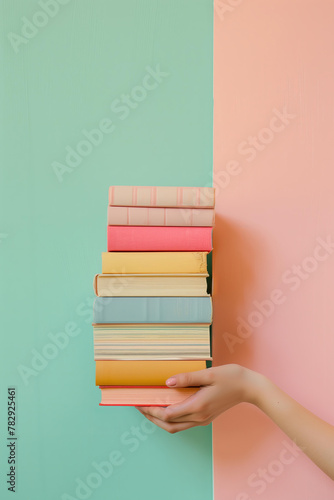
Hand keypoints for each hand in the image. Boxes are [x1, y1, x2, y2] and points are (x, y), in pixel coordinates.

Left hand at [135, 364, 258, 432]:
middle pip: (168, 425)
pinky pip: (183, 423)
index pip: (167, 414)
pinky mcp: (205, 418)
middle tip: (138, 406)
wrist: (250, 387)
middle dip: (151, 417)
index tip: (139, 401)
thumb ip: (186, 378)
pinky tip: (165, 408)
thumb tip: (167, 383)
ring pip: (175, 427)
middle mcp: (199, 417)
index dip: (151, 409)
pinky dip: (170, 419)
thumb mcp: (208, 374)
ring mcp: (203, 420)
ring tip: (148, 408)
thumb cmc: (231, 378)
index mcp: (198, 406)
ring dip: (159, 421)